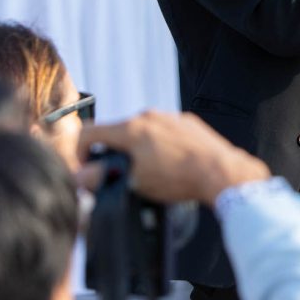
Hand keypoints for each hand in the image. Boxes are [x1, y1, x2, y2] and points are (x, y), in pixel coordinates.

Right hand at [76, 110, 270, 205]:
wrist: (220, 171)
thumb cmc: (179, 179)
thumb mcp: (134, 183)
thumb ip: (103, 176)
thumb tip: (83, 175)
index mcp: (131, 128)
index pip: (89, 132)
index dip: (79, 152)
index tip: (86, 168)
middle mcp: (149, 116)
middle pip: (118, 132)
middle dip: (114, 153)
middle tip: (121, 174)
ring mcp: (171, 117)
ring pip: (143, 132)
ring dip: (139, 149)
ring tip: (151, 171)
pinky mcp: (188, 122)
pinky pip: (165, 132)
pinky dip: (161, 146)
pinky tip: (171, 164)